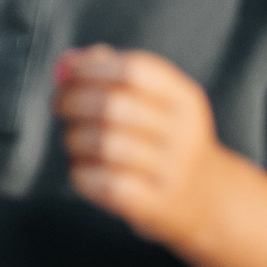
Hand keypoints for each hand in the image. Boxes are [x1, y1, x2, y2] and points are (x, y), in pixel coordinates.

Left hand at [54, 45, 230, 248]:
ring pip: (103, 144)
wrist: (207, 198)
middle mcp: (185, 134)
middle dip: (71, 101)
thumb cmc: (163, 139)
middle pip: (112, 105)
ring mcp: (173, 172)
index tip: (69, 74)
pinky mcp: (155, 205)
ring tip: (75, 140)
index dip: (89, 68)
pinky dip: (82, 173)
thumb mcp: (154, 98)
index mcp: (184, 99)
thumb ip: (109, 69)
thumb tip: (66, 62)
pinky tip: (86, 168)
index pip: (132, 70)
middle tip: (60, 106)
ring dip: (74, 138)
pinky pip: (103, 183)